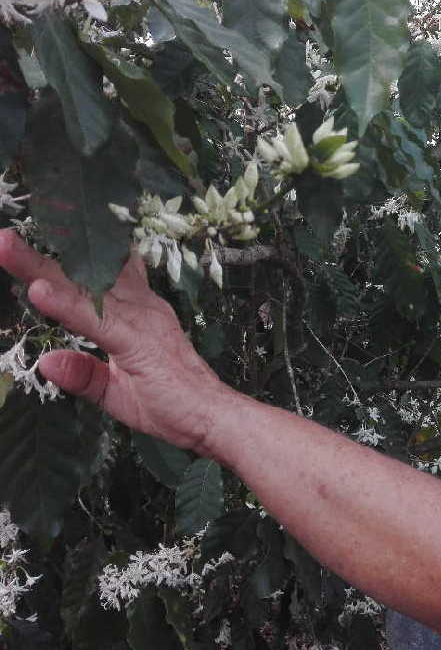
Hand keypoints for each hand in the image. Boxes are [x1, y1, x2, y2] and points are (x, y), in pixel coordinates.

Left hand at [0, 229, 228, 452]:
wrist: (211, 418)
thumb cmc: (173, 404)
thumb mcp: (116, 392)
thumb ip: (83, 374)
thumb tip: (46, 361)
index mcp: (136, 314)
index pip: (95, 279)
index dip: (66, 257)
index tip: (44, 234)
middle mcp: (139, 308)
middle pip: (83, 274)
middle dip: (42, 251)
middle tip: (6, 231)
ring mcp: (138, 321)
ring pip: (82, 288)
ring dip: (40, 267)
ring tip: (6, 246)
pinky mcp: (136, 340)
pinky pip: (94, 319)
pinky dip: (65, 303)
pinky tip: (38, 289)